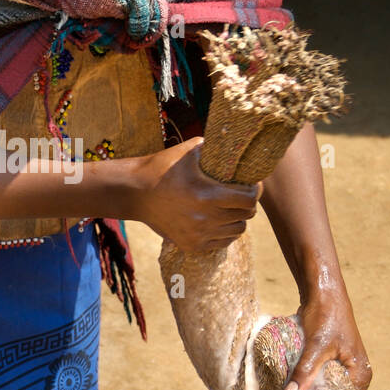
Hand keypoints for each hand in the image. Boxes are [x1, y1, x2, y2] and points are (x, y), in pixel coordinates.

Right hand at [134, 138, 261, 251]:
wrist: (135, 193)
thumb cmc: (162, 168)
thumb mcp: (189, 151)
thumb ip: (215, 148)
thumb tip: (236, 143)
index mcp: (207, 195)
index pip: (249, 199)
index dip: (255, 190)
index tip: (252, 184)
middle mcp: (204, 219)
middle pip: (246, 215)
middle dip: (247, 203)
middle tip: (241, 194)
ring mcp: (198, 235)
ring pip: (237, 230)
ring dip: (237, 218)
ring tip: (230, 207)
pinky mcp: (192, 245)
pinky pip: (223, 242)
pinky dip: (225, 231)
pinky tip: (218, 220)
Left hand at [283, 281, 372, 389]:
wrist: (323, 293)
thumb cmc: (326, 317)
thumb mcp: (315, 346)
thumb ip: (304, 373)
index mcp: (360, 375)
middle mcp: (356, 375)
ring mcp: (344, 369)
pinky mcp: (331, 363)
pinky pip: (321, 380)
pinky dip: (308, 383)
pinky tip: (294, 388)